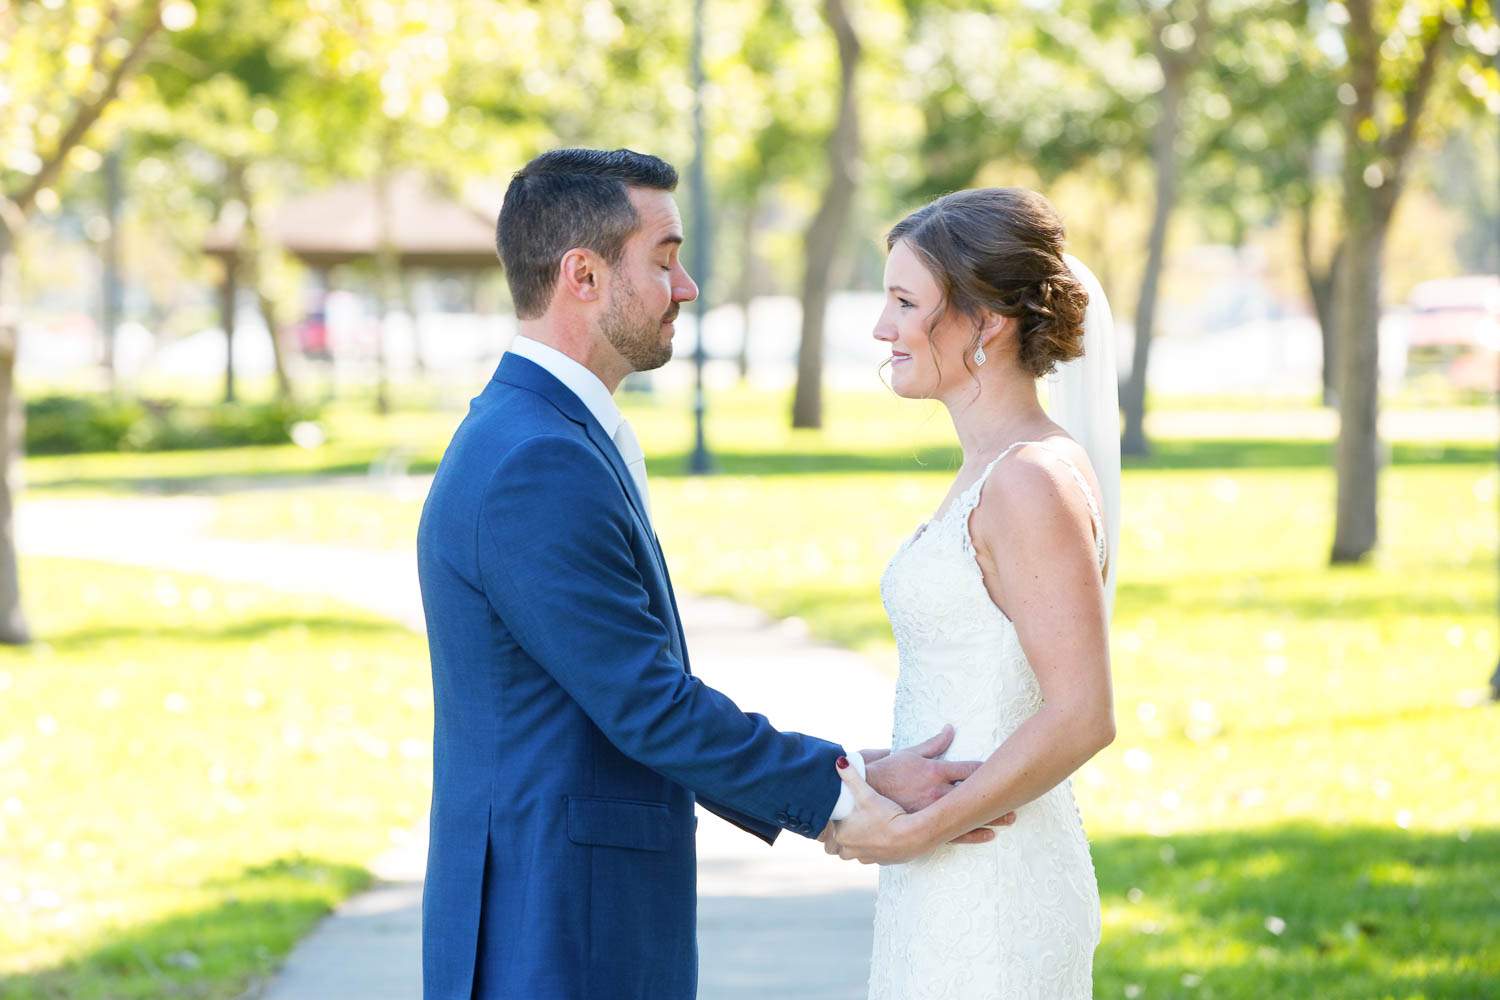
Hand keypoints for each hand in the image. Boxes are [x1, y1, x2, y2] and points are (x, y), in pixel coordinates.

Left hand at [824, 757, 928, 864]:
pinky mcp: (881, 861)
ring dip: (857, 842)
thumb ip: (852, 777)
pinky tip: (880, 836)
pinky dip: (873, 847)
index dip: (834, 821)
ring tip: (866, 827)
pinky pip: (870, 856)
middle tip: (853, 820)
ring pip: (853, 852)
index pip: (827, 831)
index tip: (841, 814)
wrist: (912, 836)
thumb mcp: (868, 794)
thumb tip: (839, 761)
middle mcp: (850, 851)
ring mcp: (865, 858)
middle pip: (838, 845)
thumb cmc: (887, 815)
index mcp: (841, 836)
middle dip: (843, 834)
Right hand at [865, 724, 1016, 844]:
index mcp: (935, 772)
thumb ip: (934, 744)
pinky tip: (989, 835)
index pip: (970, 769)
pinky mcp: (926, 827)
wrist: (861, 795)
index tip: (1007, 767)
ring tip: (1011, 818)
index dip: (990, 768)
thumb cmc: (886, 772)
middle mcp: (937, 793)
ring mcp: (933, 812)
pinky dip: (973, 835)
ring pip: (968, 814)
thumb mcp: (911, 753)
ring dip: (991, 816)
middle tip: (1020, 797)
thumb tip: (951, 728)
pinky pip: (953, 833)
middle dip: (996, 794)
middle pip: (974, 793)